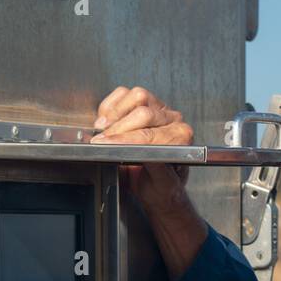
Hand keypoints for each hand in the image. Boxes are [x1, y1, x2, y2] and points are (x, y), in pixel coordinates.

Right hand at [92, 86, 194, 215]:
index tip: (106, 146)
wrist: (154, 186)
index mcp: (181, 138)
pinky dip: (110, 107)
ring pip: (136, 97)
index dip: (125, 140)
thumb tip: (150, 158)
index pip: (151, 135)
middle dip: (117, 129)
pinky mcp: (143, 101)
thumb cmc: (160, 186)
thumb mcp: (162, 186)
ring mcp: (158, 107)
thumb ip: (159, 172)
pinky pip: (123, 94)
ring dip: (115, 114)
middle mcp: (172, 120)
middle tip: (99, 142)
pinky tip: (106, 124)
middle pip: (143, 113)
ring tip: (103, 133)